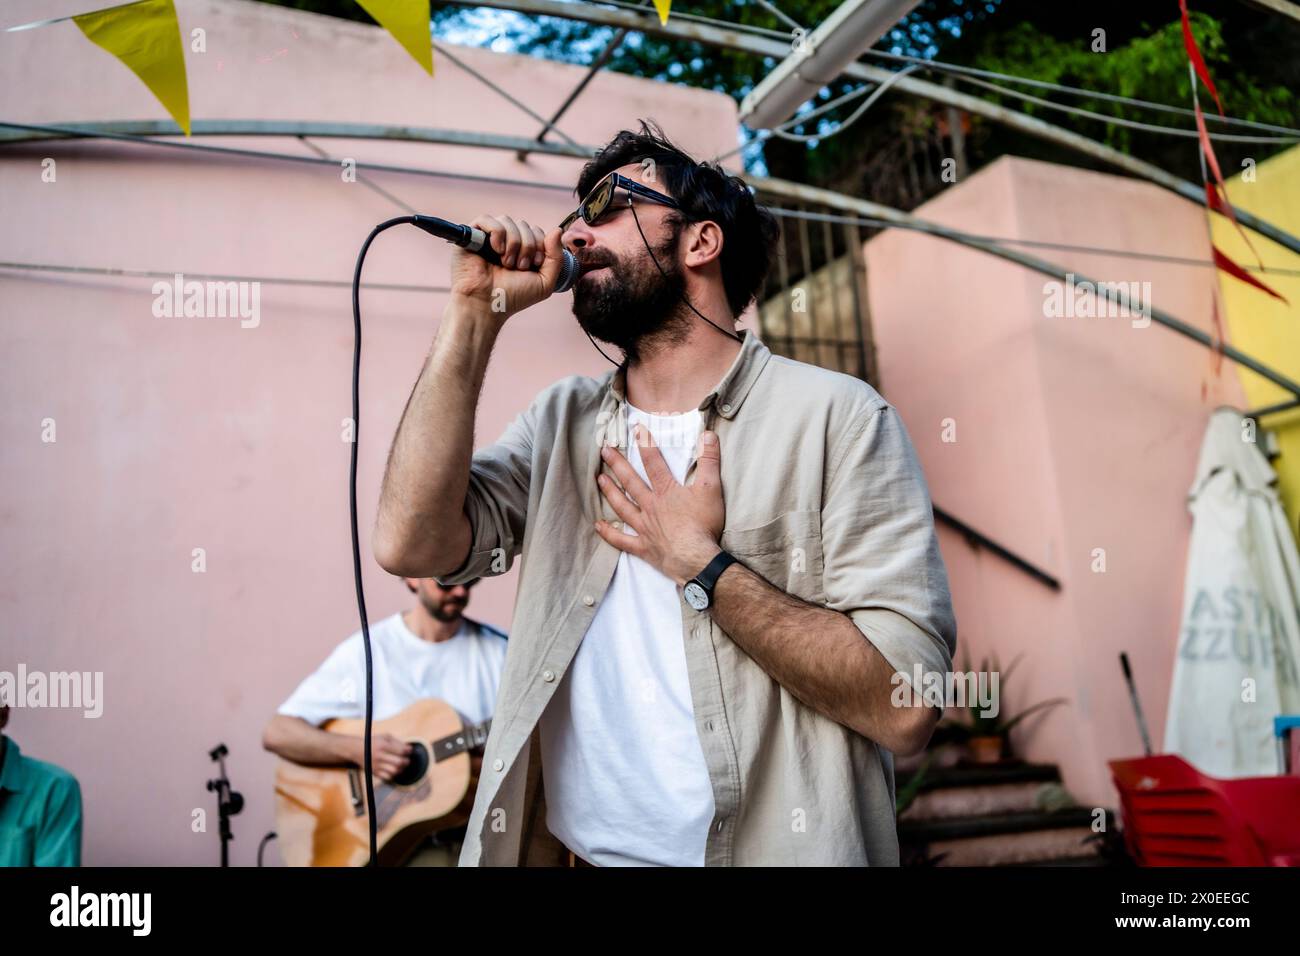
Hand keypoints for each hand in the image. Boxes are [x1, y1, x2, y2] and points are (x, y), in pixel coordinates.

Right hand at [356, 733, 411, 782]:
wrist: (356, 749)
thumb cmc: (374, 742)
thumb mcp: (384, 737)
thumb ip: (397, 742)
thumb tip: (409, 749)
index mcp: (382, 745)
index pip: (401, 751)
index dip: (408, 751)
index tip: (409, 751)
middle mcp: (379, 756)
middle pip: (399, 762)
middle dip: (406, 761)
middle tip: (407, 760)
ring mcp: (376, 765)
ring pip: (394, 771)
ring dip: (401, 769)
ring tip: (401, 765)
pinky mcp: (374, 772)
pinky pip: (387, 777)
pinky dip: (393, 775)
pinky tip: (393, 770)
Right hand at [449, 214, 564, 319]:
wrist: (487, 306)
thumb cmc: (513, 297)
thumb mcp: (545, 281)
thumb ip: (556, 257)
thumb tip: (557, 230)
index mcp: (522, 250)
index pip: (536, 231)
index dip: (540, 244)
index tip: (533, 265)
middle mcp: (505, 242)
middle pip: (524, 224)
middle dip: (527, 245)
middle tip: (520, 267)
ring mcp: (488, 238)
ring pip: (507, 220)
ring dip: (513, 242)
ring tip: (507, 263)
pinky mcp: (471, 236)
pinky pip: (487, 219)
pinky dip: (496, 233)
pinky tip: (496, 250)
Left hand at [594, 424, 723, 586]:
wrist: (697, 558)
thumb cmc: (704, 524)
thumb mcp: (711, 488)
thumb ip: (710, 461)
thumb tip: (708, 434)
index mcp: (666, 491)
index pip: (654, 463)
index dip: (646, 444)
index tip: (637, 430)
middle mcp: (651, 507)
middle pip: (631, 482)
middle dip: (617, 464)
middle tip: (604, 451)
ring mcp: (644, 527)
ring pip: (622, 506)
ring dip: (610, 492)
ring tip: (599, 479)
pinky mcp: (643, 547)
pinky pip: (622, 540)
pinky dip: (609, 533)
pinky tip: (598, 525)